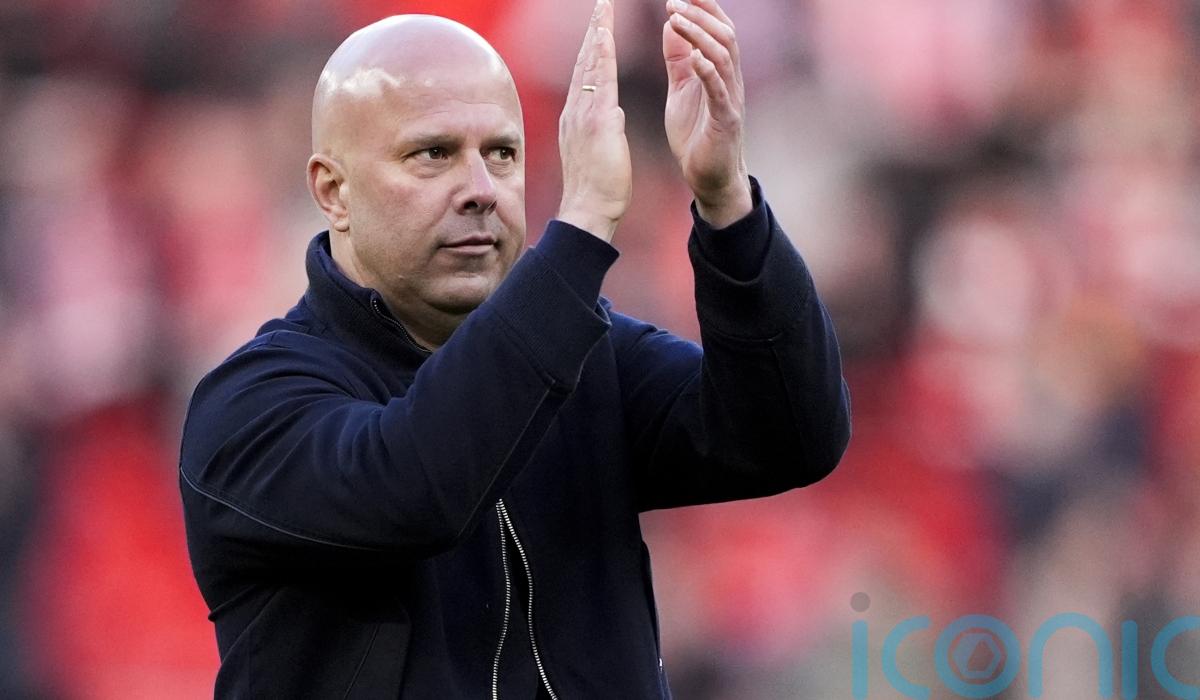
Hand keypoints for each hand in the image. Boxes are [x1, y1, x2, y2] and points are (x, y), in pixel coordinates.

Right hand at [556, 0, 631, 243]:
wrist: (588, 211)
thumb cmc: (598, 189)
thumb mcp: (603, 150)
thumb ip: (607, 127)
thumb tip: (615, 113)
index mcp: (578, 117)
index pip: (587, 73)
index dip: (594, 47)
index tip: (600, 24)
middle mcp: (576, 110)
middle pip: (585, 61)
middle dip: (594, 30)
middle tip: (601, 3)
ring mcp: (582, 114)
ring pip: (590, 64)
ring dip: (597, 33)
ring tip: (603, 7)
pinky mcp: (595, 122)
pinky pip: (598, 81)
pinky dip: (601, 56)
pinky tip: (605, 34)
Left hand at [662, 0, 751, 227]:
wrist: (708, 177)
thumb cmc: (695, 134)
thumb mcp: (681, 88)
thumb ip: (678, 58)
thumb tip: (671, 23)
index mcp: (719, 70)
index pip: (717, 28)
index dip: (702, 7)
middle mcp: (730, 79)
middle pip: (725, 35)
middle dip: (700, 14)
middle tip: (673, 1)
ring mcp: (731, 99)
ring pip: (724, 56)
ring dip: (700, 35)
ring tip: (678, 20)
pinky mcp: (726, 120)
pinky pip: (720, 91)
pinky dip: (708, 71)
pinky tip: (694, 57)